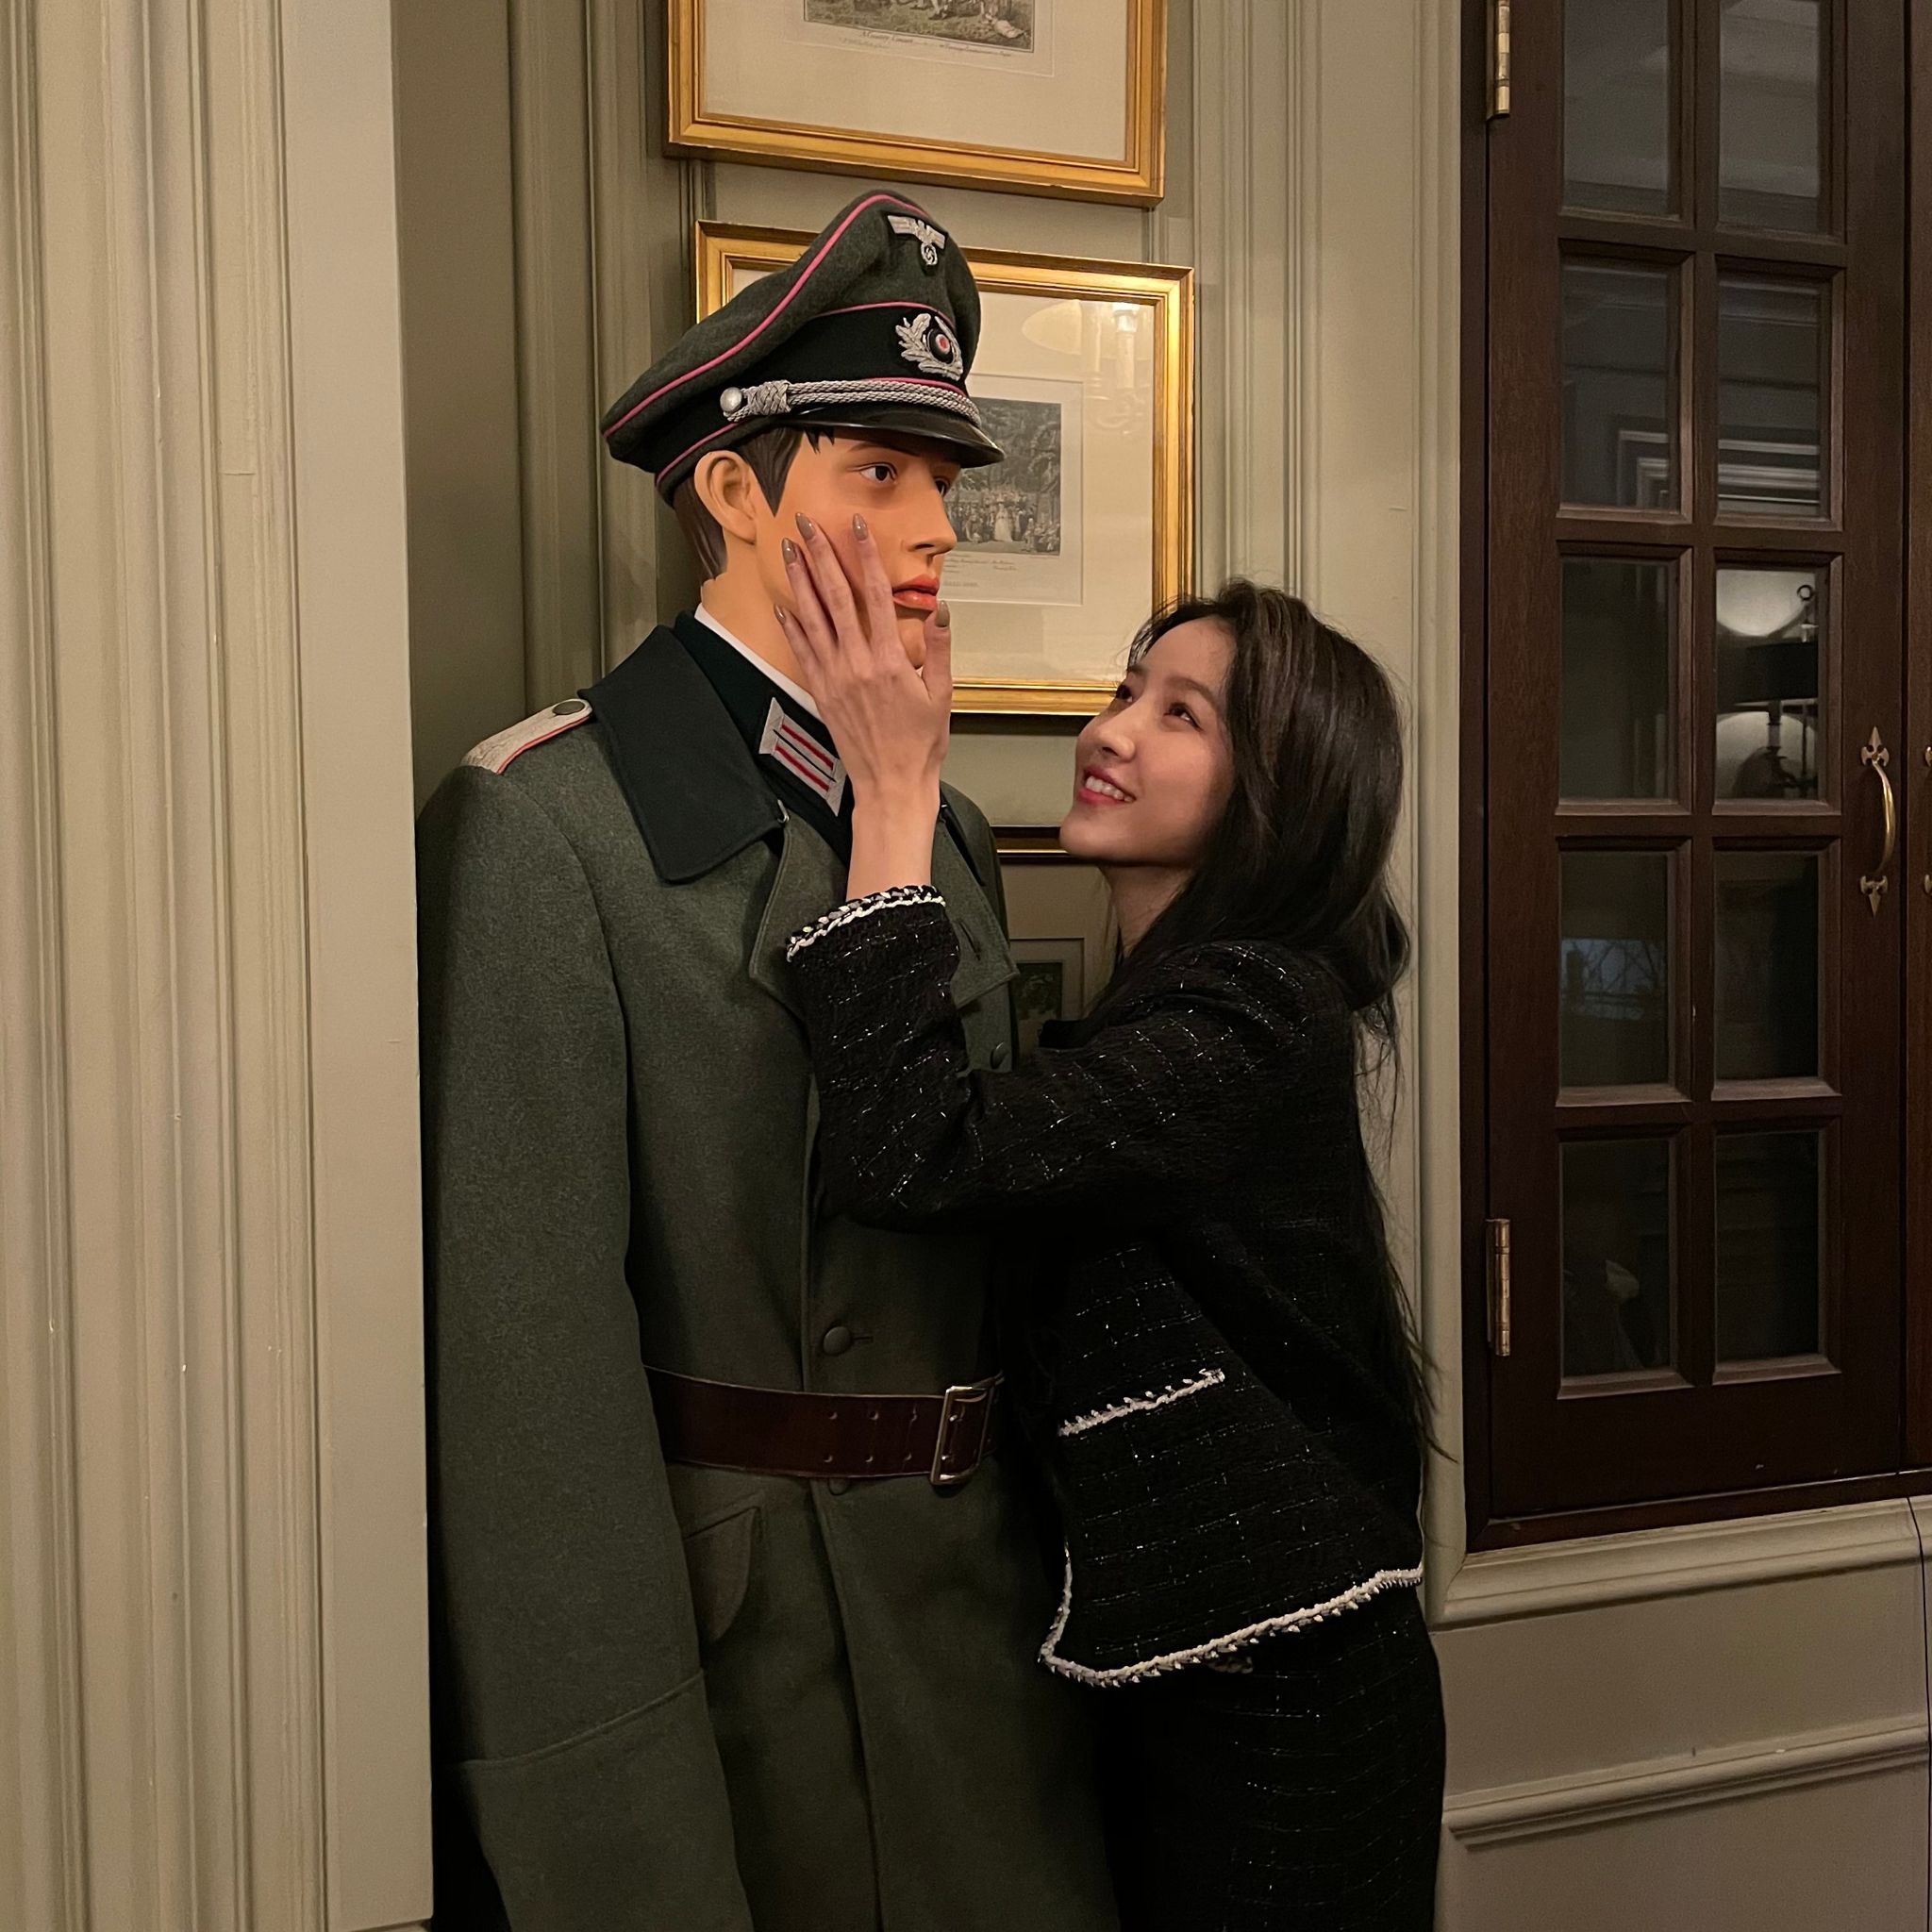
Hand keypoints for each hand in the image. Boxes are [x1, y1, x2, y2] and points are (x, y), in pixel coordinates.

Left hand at [775, 513, 952, 821]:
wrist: (891, 784)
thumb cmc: (920, 745)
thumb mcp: (942, 695)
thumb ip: (940, 649)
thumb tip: (940, 611)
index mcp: (890, 661)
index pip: (875, 595)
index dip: (865, 557)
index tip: (856, 528)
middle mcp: (857, 664)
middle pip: (835, 598)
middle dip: (821, 557)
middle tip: (808, 526)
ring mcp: (835, 677)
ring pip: (812, 619)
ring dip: (800, 582)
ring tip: (789, 552)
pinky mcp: (822, 692)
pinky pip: (803, 651)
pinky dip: (792, 625)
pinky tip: (784, 604)